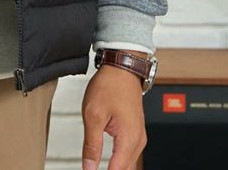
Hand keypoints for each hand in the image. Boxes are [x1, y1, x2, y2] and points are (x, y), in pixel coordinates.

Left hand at [81, 55, 147, 169]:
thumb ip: (91, 145)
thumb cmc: (109, 85)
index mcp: (128, 139)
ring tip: (96, 167)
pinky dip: (119, 162)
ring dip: (115, 169)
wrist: (122, 68)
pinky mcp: (135, 132)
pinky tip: (109, 163)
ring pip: (128, 164)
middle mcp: (137, 140)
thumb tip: (89, 167)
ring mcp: (138, 136)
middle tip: (92, 169)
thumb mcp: (93, 115)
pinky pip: (129, 154)